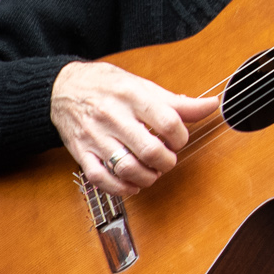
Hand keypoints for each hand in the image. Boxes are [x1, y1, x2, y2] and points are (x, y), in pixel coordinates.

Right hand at [50, 61, 221, 200]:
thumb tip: (211, 105)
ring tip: (152, 172)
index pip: (168, 121)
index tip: (178, 139)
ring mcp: (95, 137)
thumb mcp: (142, 86)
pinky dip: (122, 188)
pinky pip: (102, 179)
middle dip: (167, 161)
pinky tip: (132, 184)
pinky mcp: (82, 153)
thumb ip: (177, 102)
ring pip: (127, 168)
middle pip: (150, 150)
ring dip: (148, 177)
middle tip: (167, 159)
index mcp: (131, 95)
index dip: (181, 137)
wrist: (62, 88)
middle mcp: (112, 116)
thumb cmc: (107, 86)